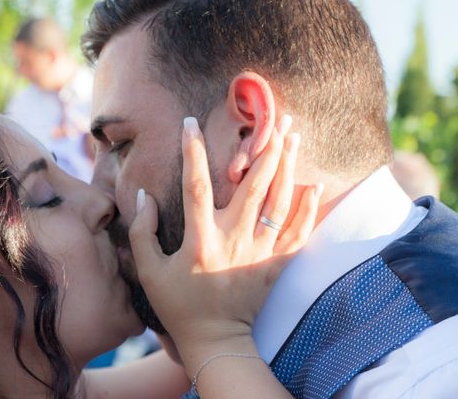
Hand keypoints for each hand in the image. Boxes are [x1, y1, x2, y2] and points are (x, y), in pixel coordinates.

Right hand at [129, 115, 321, 366]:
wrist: (216, 340)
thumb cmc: (178, 304)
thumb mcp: (149, 271)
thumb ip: (142, 232)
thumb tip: (144, 195)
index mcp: (200, 240)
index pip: (195, 185)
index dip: (191, 151)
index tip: (189, 123)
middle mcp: (233, 240)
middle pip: (253, 185)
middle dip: (263, 146)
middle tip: (272, 117)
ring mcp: (259, 252)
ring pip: (279, 201)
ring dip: (287, 166)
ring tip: (293, 136)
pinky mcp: (276, 264)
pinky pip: (298, 232)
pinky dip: (308, 209)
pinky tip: (314, 186)